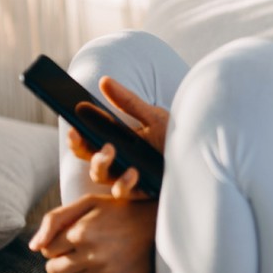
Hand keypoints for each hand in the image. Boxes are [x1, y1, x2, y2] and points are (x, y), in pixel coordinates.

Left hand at [28, 194, 158, 272]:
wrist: (156, 224)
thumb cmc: (119, 210)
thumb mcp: (88, 203)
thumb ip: (55, 219)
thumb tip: (33, 247)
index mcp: (81, 231)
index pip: (46, 249)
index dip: (53, 244)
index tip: (67, 239)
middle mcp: (92, 254)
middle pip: (53, 270)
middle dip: (57, 261)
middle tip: (71, 253)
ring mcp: (105, 272)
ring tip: (82, 262)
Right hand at [67, 75, 169, 196]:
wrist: (201, 158)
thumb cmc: (175, 138)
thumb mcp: (153, 116)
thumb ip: (128, 102)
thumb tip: (104, 80)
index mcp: (117, 141)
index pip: (88, 139)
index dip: (75, 134)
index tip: (71, 124)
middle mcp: (117, 160)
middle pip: (87, 157)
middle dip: (79, 146)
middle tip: (79, 134)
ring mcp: (126, 177)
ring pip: (99, 175)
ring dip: (100, 163)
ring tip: (110, 150)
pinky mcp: (139, 191)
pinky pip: (123, 191)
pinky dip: (124, 182)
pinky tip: (133, 172)